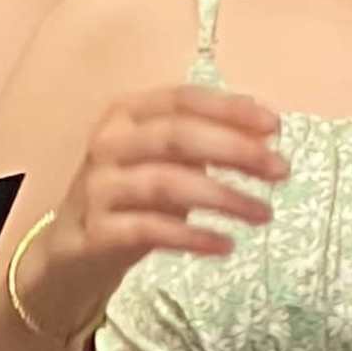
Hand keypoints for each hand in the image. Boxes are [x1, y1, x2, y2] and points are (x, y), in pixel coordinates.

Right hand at [14, 86, 286, 337]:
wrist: (71, 251)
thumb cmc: (129, 197)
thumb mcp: (162, 161)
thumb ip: (203, 143)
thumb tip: (264, 137)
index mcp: (126, 114)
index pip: (182, 99)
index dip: (229, 109)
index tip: (275, 126)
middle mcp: (108, 143)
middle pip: (176, 136)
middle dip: (235, 150)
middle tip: (280, 170)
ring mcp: (99, 188)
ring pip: (166, 184)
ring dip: (223, 197)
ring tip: (264, 214)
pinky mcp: (95, 232)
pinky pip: (150, 230)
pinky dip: (192, 237)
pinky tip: (225, 245)